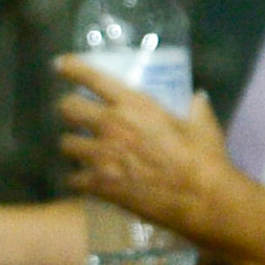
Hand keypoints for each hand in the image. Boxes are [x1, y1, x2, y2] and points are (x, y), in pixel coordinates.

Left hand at [56, 60, 233, 238]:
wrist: (201, 200)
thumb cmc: (204, 159)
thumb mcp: (202, 126)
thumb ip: (196, 108)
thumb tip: (198, 98)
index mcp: (134, 104)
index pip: (92, 77)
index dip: (71, 68)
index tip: (60, 65)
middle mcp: (112, 125)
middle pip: (68, 108)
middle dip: (69, 111)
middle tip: (77, 118)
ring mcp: (102, 156)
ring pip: (65, 144)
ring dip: (73, 147)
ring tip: (82, 152)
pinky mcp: (100, 185)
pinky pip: (73, 179)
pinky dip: (78, 181)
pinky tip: (86, 183)